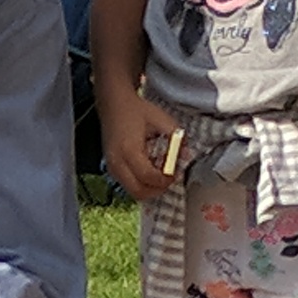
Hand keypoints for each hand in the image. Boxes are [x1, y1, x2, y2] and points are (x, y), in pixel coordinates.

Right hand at [95, 67, 177, 201]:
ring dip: (150, 188)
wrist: (114, 104)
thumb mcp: (160, 119)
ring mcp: (112, 167)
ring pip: (133, 192)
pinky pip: (129, 186)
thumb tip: (186, 155)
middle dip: (158, 190)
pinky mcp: (112, 169)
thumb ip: (176, 137)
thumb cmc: (136, 111)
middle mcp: (117, 162)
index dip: (165, 180)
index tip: (175, 173)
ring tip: (160, 173)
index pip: (148, 177)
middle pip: (139, 192)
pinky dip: (142, 184)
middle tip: (169, 179)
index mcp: (129, 149)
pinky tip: (150, 170)